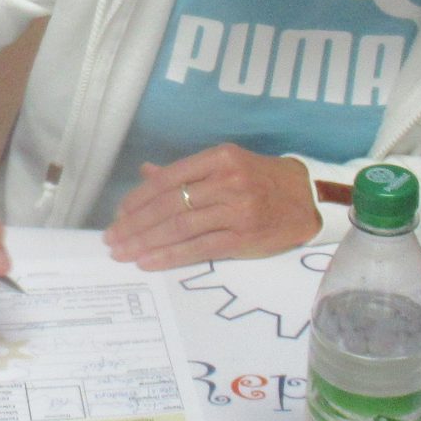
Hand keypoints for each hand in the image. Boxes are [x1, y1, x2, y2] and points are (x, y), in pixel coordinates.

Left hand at [103, 147, 322, 271]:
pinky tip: (149, 261)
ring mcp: (237, 210)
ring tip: (123, 252)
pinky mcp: (244, 237)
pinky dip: (170, 256)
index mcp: (219, 158)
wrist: (308, 199)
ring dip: (146, 242)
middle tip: (112, 239)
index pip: (169, 179)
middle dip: (136, 224)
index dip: (138, 199)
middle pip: (170, 204)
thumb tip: (145, 173)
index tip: (119, 215)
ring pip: (181, 227)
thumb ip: (186, 172)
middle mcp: (227, 181)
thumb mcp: (227, 165)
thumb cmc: (262, 180)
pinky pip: (199, 248)